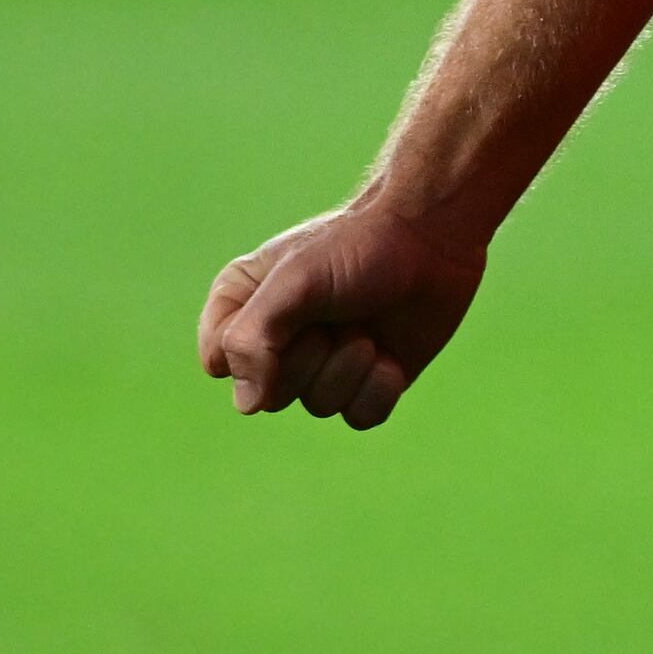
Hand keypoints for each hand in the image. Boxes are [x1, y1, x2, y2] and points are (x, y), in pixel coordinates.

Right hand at [199, 194, 489, 429]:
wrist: (432, 237)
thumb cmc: (358, 247)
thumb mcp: (294, 280)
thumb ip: (253, 338)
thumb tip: (248, 406)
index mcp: (243, 306)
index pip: (220, 362)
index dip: (254, 349)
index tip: (288, 312)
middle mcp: (278, 339)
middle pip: (271, 394)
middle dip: (311, 358)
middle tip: (338, 315)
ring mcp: (324, 362)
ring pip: (319, 405)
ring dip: (350, 368)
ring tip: (367, 329)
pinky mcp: (367, 379)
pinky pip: (359, 416)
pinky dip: (378, 388)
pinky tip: (391, 354)